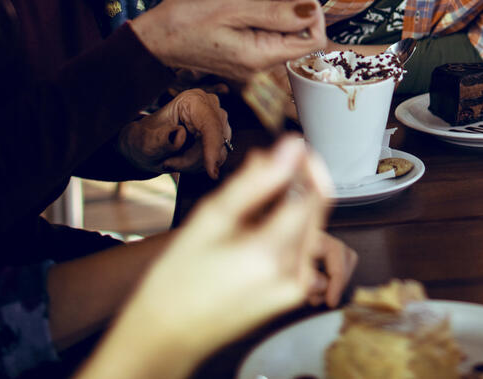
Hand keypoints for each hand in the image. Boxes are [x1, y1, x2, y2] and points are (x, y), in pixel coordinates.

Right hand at [84, 137, 356, 378]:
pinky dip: (286, 230)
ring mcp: (295, 288)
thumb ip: (255, 181)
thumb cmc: (177, 279)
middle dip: (296, 184)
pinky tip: (253, 231)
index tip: (292, 147)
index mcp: (270, 255)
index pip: (315, 196)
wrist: (166, 335)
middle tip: (261, 171)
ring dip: (290, 206)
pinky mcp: (293, 294)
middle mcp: (292, 275)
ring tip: (249, 204)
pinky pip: (302, 249)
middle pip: (315, 211)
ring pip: (310, 228)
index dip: (308, 165)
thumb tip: (292, 147)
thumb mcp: (210, 219)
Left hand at [119, 89, 231, 177]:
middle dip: (193, 160)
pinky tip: (182, 161)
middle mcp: (210, 106)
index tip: (211, 172)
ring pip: (219, 152)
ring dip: (194, 164)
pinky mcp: (221, 135)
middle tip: (167, 164)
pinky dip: (199, 165)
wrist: (147, 146)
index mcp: (192, 100)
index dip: (212, 147)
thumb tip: (180, 136)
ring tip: (171, 161)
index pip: (210, 124)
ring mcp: (218, 121)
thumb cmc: (144, 139)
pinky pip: (218, 157)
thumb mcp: (144, 142)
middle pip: (215, 140)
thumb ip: (159, 139)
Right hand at [130, 0, 326, 82]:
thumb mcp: (231, 10)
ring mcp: (255, 56)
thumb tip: (312, 11)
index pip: (312, 39)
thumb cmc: (184, 23)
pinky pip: (266, 25)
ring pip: (282, 24)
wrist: (153, 38)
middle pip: (298, 28)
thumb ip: (275, 12)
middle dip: (288, 0)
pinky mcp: (247, 47)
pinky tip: (243, 0)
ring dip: (273, 1)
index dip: (310, 9)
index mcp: (261, 57)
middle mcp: (262, 63)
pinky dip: (260, 8)